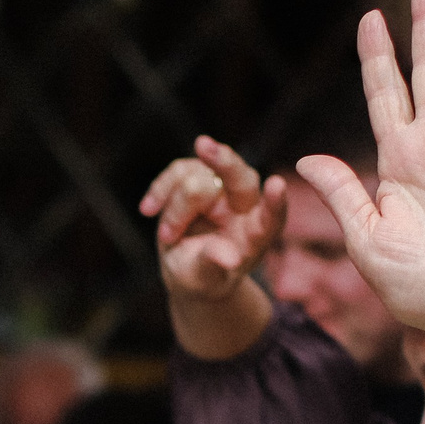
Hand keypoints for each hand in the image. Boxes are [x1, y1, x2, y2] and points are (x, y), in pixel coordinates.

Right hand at [138, 138, 287, 358]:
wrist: (186, 268)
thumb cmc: (203, 277)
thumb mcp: (204, 278)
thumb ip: (214, 263)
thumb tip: (228, 256)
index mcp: (257, 234)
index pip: (272, 217)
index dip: (274, 202)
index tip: (276, 185)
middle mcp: (244, 206)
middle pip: (240, 177)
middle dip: (223, 161)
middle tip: (202, 145)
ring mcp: (221, 188)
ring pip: (197, 178)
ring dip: (175, 209)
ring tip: (166, 239)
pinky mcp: (198, 177)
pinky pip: (178, 171)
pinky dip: (160, 190)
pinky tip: (148, 209)